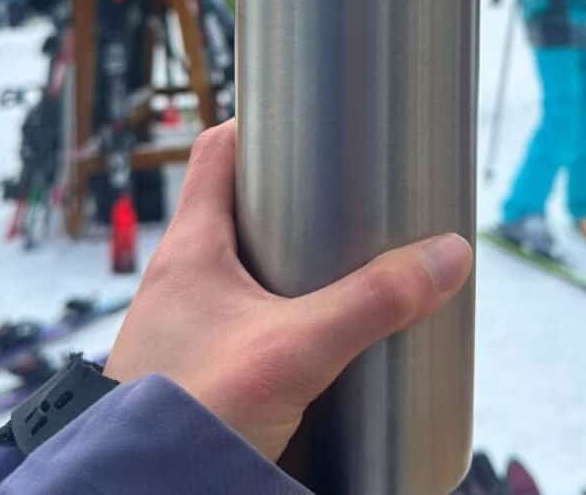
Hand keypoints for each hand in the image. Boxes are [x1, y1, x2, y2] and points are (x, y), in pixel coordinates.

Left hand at [104, 120, 472, 460]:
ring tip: (347, 269)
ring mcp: (188, 323)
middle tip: (351, 204)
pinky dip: (286, 315)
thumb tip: (448, 256)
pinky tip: (321, 338)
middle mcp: (183, 277)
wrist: (137, 490)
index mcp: (191, 247)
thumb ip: (373, 303)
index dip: (260, 127)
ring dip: (292, 265)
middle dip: (296, 203)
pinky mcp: (201, 366)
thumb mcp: (294, 350)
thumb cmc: (189, 410)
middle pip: (240, 209)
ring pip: (246, 269)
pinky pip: (248, 319)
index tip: (311, 126)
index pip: (217, 152)